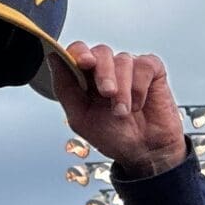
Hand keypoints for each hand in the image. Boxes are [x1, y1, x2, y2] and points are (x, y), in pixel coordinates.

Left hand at [48, 43, 186, 177]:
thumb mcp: (81, 118)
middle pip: (101, 52)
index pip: (78, 52)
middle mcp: (107, 69)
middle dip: (103, 73)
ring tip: (123, 112)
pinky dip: (140, 87)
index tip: (85, 62)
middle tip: (108, 93)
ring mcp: (129, 68)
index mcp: (87, 78)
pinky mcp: (151, 69)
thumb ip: (65, 89)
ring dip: (123, 89)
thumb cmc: (113, 136)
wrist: (143, 152)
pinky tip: (139, 104)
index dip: (80, 52)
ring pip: (123, 60)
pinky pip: (144, 65)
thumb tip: (53, 58)